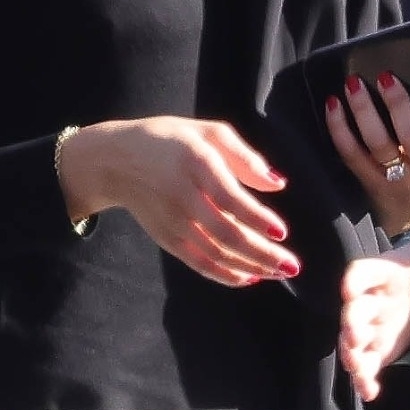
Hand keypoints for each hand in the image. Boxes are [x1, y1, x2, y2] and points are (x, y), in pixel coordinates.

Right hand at [56, 115, 295, 286]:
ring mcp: (173, 221)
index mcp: (195, 163)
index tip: (281, 232)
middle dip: (262, 253)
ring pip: (215, 254)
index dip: (256, 218)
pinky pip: (199, 264)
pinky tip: (250, 276)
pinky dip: (225, 274)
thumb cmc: (172, 140)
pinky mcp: (167, 239)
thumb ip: (245, 157)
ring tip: (279, 272)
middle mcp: (182, 196)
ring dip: (250, 267)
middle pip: (225, 233)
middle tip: (292, 265)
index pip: (229, 197)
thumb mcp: (207, 132)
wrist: (116, 160)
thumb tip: (278, 184)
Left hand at [323, 74, 409, 233]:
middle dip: (400, 106)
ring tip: (354, 84)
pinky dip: (339, 128)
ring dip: (365, 111)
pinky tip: (333, 104)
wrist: (407, 215)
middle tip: (386, 77)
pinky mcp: (370, 184)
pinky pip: (352, 155)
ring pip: (380, 145)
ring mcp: (397, 180)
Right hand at [339, 180, 409, 399]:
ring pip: (356, 339)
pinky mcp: (383, 346)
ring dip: (353, 352)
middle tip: (354, 335)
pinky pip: (369, 363)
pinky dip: (366, 378)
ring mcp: (377, 324)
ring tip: (358, 366)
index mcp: (389, 270)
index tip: (348, 290)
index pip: (362, 272)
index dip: (355, 281)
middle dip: (351, 322)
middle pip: (354, 310)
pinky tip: (371, 393)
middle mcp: (376, 298)